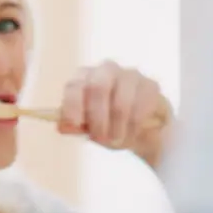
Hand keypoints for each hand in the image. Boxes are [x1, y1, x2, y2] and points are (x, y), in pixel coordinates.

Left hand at [58, 60, 172, 169]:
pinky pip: (141, 107)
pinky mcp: (150, 85)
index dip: (72, 104)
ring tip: (117, 142)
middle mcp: (106, 70)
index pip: (74, 85)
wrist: (142, 127)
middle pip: (97, 87)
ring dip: (118, 128)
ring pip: (121, 102)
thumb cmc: (109, 123)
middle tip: (100, 139)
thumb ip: (74, 126)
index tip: (75, 124)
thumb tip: (62, 126)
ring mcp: (130, 75)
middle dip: (97, 118)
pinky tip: (132, 135)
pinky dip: (134, 127)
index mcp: (84, 76)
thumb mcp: (88, 127)